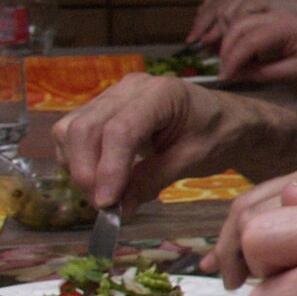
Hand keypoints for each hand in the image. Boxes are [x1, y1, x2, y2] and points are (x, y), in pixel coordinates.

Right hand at [55, 75, 254, 209]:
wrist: (225, 120)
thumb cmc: (219, 134)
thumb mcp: (194, 159)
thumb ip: (154, 180)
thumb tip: (119, 207)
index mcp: (162, 93)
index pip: (120, 130)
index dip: (109, 169)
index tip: (108, 203)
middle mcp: (130, 88)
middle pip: (85, 129)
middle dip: (87, 173)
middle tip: (105, 206)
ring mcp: (112, 96)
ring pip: (70, 131)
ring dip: (79, 169)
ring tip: (106, 196)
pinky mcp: (101, 110)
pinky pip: (72, 135)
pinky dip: (77, 161)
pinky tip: (100, 180)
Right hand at [216, 11, 296, 94]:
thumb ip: (264, 73)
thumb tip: (234, 76)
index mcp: (284, 27)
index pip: (247, 41)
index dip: (232, 60)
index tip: (223, 78)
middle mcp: (277, 15)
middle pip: (239, 27)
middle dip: (227, 50)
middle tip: (224, 72)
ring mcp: (276, 13)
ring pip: (242, 23)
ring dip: (231, 42)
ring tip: (231, 66)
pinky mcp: (277, 17)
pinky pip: (250, 23)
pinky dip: (240, 37)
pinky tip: (242, 56)